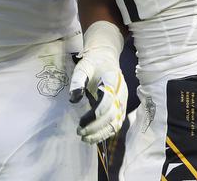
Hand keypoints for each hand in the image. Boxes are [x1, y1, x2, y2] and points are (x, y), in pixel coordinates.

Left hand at [68, 22, 126, 143]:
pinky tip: (94, 137)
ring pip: (116, 123)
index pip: (107, 101)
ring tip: (85, 138)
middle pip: (112, 115)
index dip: (94, 114)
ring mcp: (123, 102)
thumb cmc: (93, 63)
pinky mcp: (121, 108)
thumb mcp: (82, 67)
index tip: (81, 122)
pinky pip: (116, 123)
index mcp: (113, 81)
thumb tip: (73, 99)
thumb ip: (78, 81)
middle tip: (79, 132)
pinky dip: (106, 133)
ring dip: (101, 133)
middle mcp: (121, 93)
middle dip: (96, 127)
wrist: (105, 58)